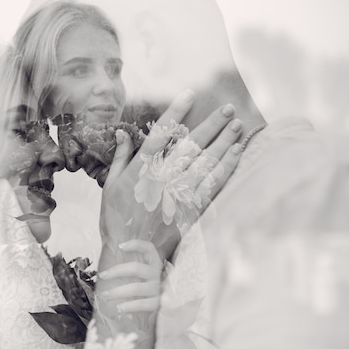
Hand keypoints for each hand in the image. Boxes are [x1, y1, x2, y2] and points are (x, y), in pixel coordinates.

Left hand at [98, 240, 162, 313]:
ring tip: (104, 295)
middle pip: (136, 268)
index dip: (136, 245)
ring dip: (117, 292)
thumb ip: (131, 266)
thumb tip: (110, 262)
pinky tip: (119, 308)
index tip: (120, 246)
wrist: (164, 305)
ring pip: (135, 288)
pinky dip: (129, 306)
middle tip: (102, 276)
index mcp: (154, 263)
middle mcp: (157, 274)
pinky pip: (142, 304)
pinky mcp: (157, 303)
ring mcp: (157, 289)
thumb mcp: (141, 273)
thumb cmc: (145, 286)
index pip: (149, 248)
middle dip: (116, 271)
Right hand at [102, 89, 242, 260]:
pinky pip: (213, 184)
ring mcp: (179, 195)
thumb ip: (121, 158)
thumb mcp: (110, 187)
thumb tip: (123, 132)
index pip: (161, 134)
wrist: (131, 254)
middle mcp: (162, 179)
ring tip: (238, 125)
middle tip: (228, 108)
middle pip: (191, 145)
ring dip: (224, 141)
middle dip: (212, 125)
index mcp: (141, 171)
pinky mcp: (191, 210)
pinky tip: (236, 152)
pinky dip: (226, 166)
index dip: (176, 112)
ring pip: (206, 162)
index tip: (189, 94)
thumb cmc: (116, 219)